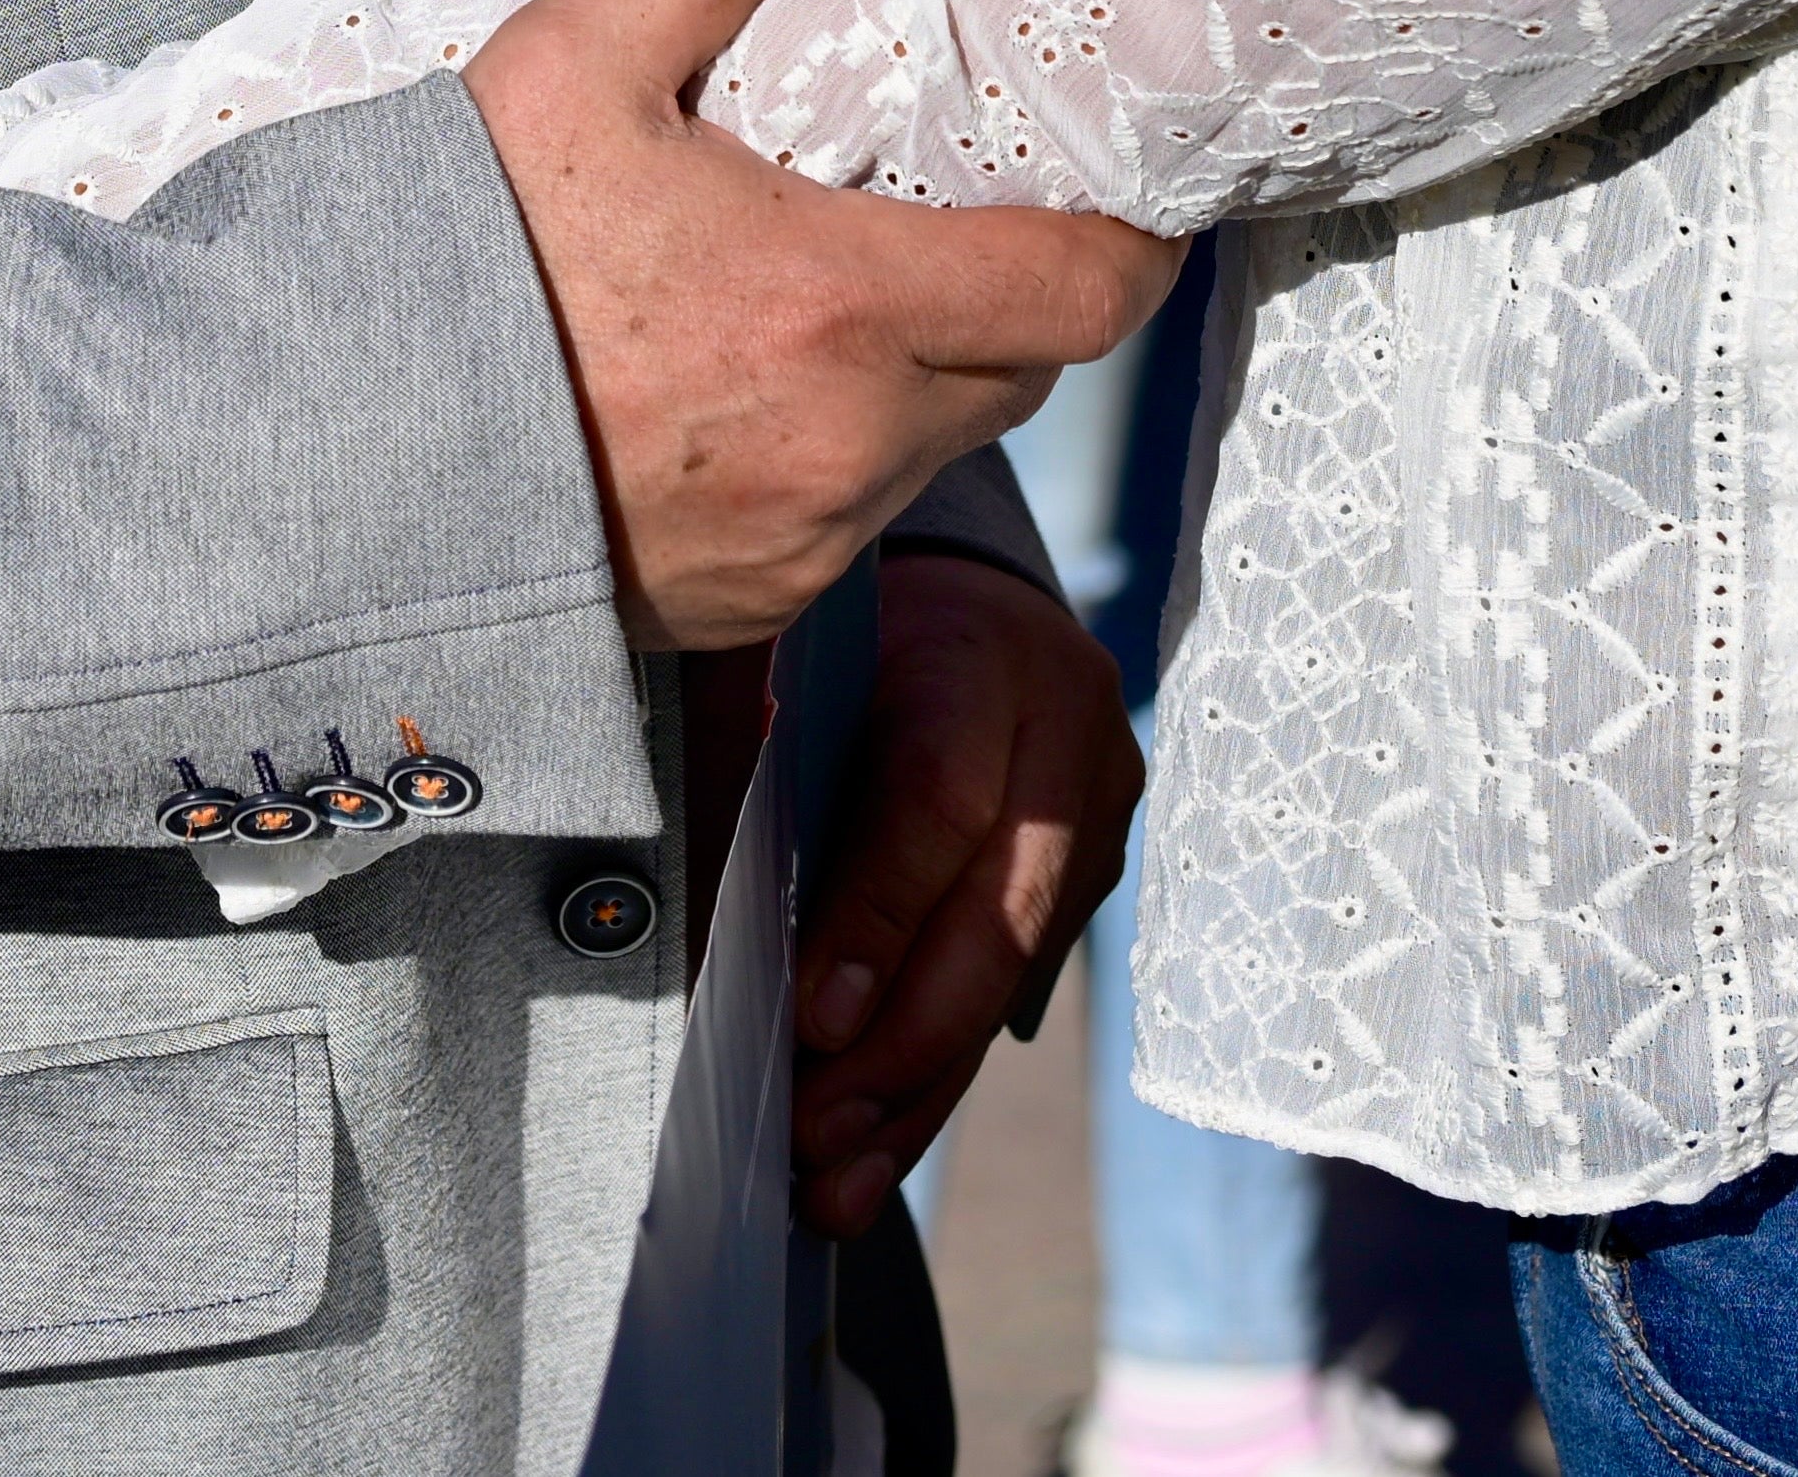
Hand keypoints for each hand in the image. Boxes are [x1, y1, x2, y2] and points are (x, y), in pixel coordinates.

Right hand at [475, 0, 1175, 650]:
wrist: (329, 471)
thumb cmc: (453, 270)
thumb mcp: (569, 64)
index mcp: (842, 304)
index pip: (1084, 291)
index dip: (1126, 244)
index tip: (1117, 197)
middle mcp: (850, 442)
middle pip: (1020, 369)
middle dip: (1012, 296)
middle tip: (957, 218)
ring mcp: (800, 542)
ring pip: (935, 449)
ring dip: (920, 379)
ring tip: (835, 298)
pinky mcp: (742, 609)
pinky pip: (844, 524)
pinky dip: (832, 456)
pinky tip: (745, 392)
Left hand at [790, 545, 1138, 1232]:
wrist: (971, 614)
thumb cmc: (843, 635)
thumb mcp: (787, 655)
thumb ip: (748, 753)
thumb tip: (697, 912)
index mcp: (982, 658)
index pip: (938, 801)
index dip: (877, 918)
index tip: (810, 1019)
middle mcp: (1068, 739)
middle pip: (997, 916)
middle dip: (899, 1043)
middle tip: (808, 1131)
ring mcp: (1100, 819)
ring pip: (1009, 979)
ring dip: (914, 1093)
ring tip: (830, 1184)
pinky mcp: (1092, 886)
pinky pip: (1013, 998)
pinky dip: (935, 1079)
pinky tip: (871, 1155)